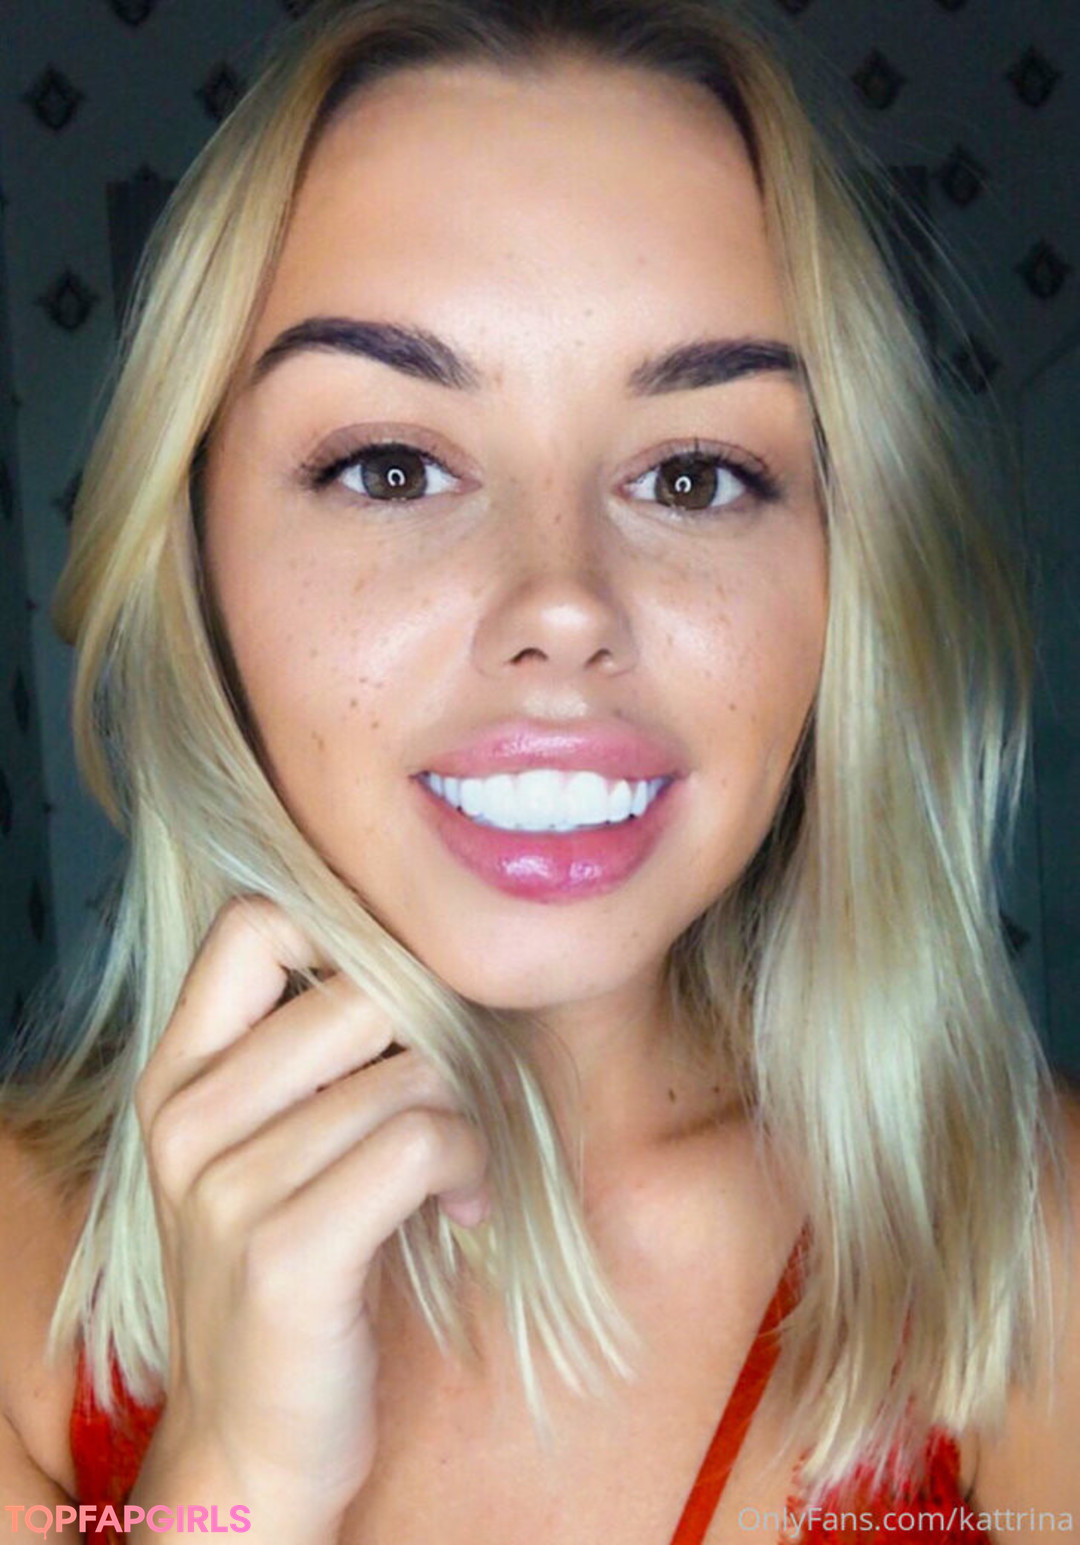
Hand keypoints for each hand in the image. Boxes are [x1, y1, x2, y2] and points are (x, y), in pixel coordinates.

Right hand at [133, 894, 489, 1529]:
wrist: (251, 1443)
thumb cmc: (285, 1270)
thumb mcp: (262, 1149)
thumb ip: (303, 1054)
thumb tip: (423, 954)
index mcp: (177, 1075)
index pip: (255, 922)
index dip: (352, 939)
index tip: (399, 1013)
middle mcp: (187, 1119)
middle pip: (361, 987)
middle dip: (438, 1035)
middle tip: (452, 1098)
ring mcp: (226, 1189)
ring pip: (407, 1071)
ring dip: (465, 1114)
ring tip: (457, 1168)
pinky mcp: (285, 1255)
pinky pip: (420, 1142)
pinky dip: (467, 1164)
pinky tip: (463, 1207)